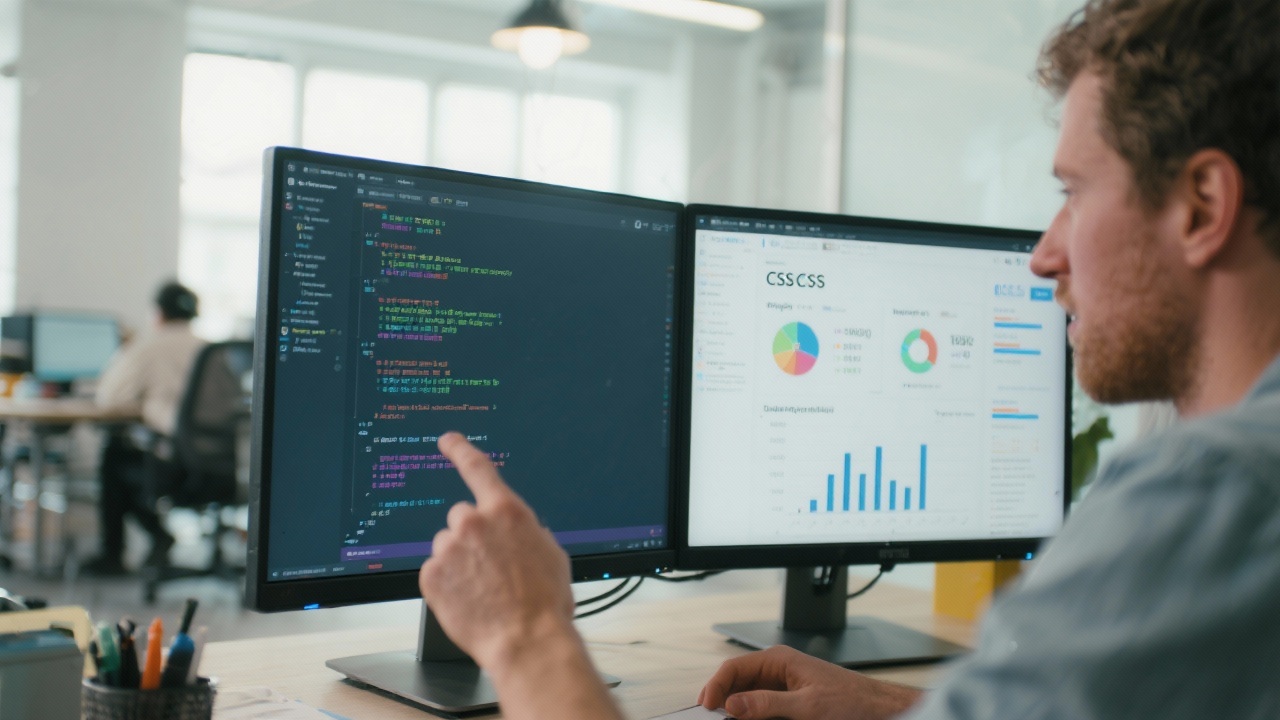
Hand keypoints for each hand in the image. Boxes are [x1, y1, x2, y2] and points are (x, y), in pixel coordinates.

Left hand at [418, 432, 576, 675]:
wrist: (525, 640)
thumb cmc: (544, 602)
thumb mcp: (550, 554)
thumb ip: (527, 531)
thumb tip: (517, 531)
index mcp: (506, 511)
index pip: (477, 467)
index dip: (460, 449)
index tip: (447, 440)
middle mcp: (473, 523)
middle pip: (462, 517)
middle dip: (472, 535)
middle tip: (489, 565)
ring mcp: (448, 549)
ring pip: (448, 546)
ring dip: (459, 561)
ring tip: (482, 589)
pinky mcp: (430, 575)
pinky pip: (435, 571)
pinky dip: (447, 584)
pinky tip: (468, 599)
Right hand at [698, 645, 922, 719]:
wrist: (877, 708)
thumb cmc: (850, 701)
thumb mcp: (806, 706)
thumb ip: (768, 704)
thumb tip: (734, 704)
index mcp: (779, 660)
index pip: (734, 668)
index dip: (716, 686)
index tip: (705, 706)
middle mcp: (778, 669)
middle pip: (737, 681)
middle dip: (722, 697)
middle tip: (709, 717)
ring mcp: (784, 683)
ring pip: (747, 694)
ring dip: (735, 707)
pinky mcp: (790, 698)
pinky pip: (762, 703)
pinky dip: (750, 713)